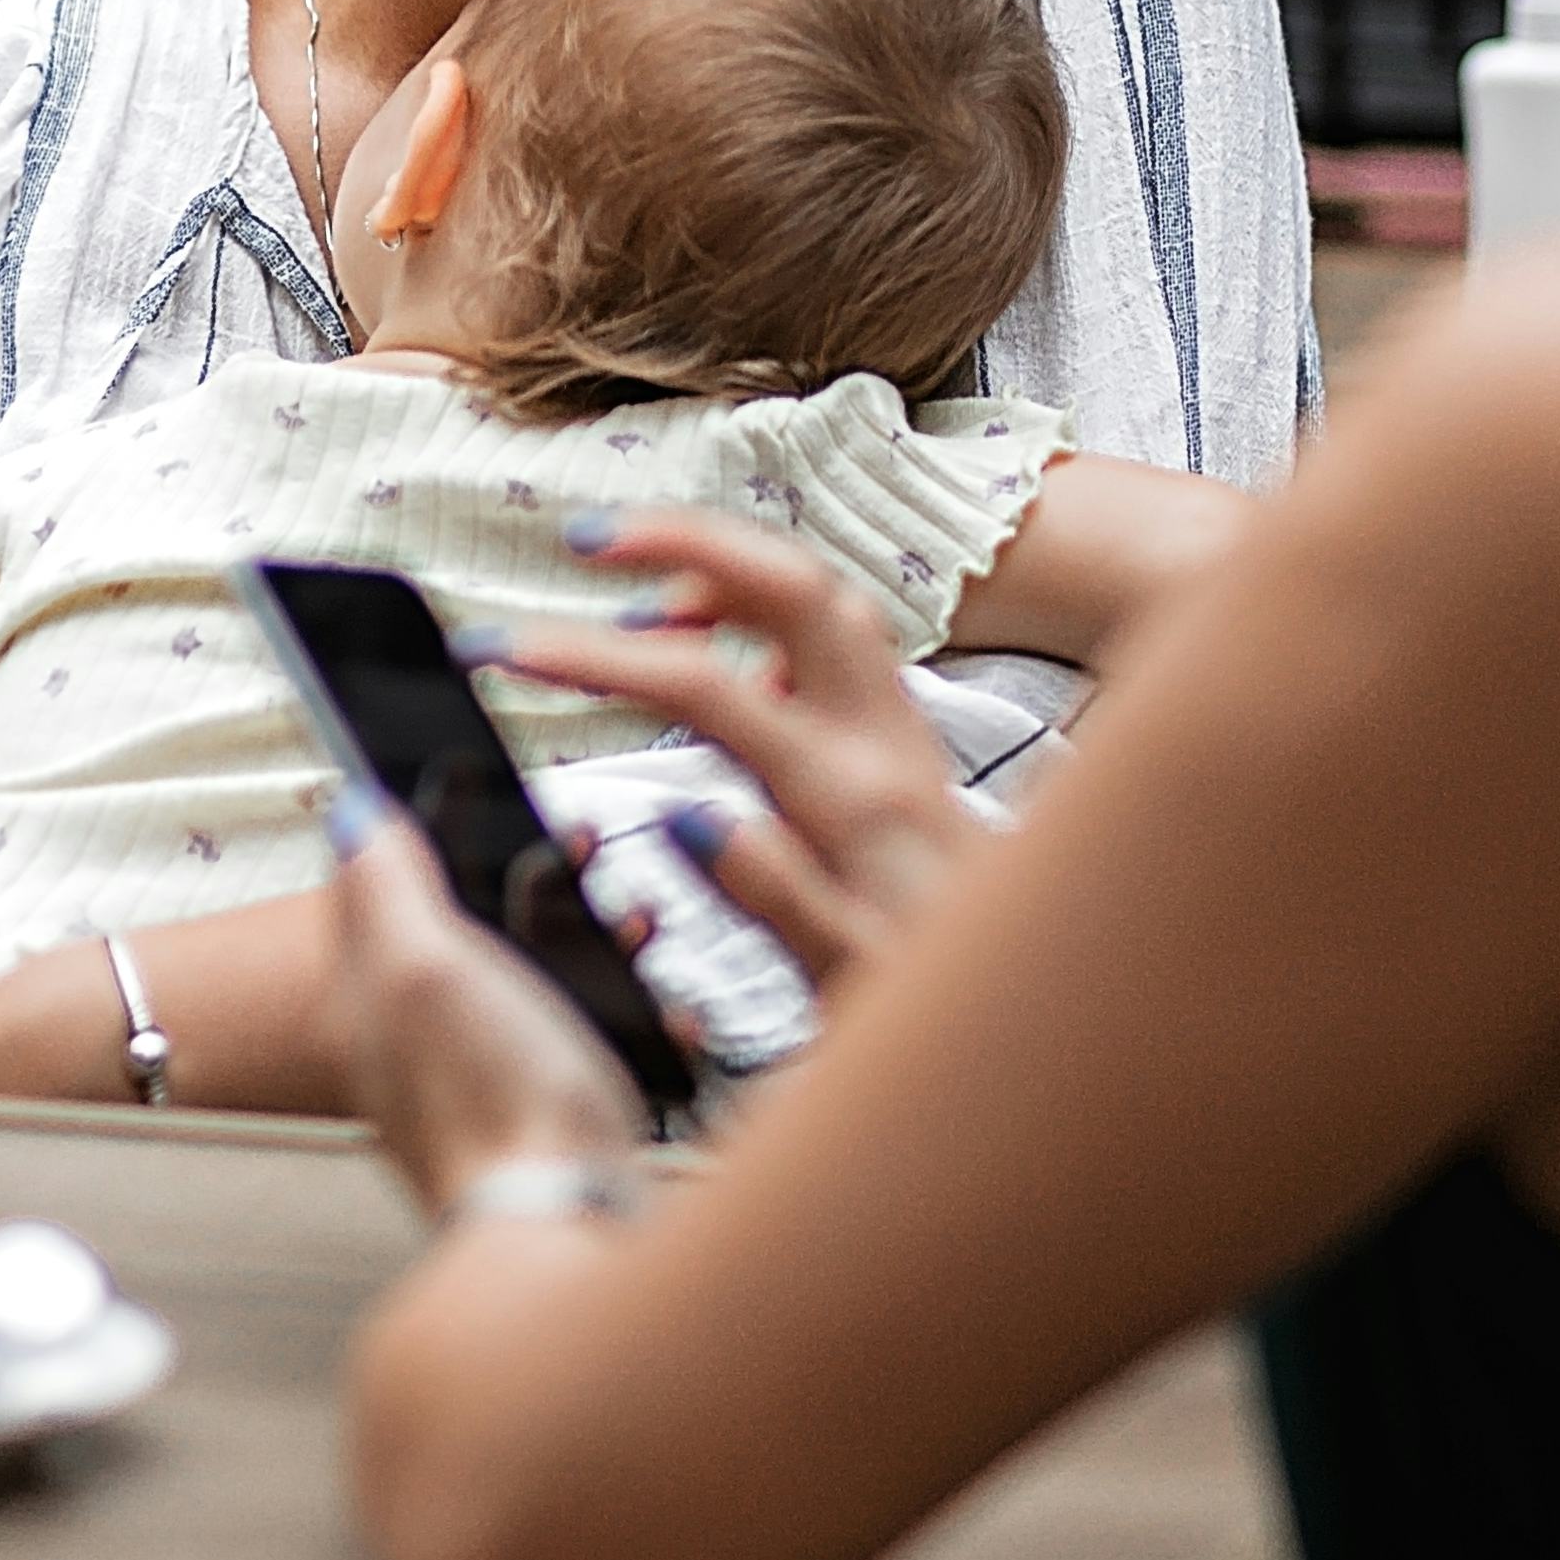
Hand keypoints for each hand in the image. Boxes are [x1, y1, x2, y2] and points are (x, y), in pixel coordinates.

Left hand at [326, 820, 647, 1212]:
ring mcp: (490, 1071)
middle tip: (574, 840)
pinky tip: (664, 1007)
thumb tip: (350, 811)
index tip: (461, 771)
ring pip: (533, 972)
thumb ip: (390, 888)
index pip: (377, 880)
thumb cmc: (487, 1106)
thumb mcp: (424, 969)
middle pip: (464, 920)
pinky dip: (626, 1007)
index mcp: (379, 988)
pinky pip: (586, 1034)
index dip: (417, 817)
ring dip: (584, 930)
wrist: (558, 1220)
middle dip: (522, 868)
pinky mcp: (548, 1107)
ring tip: (633, 912)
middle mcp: (426, 1031)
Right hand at [482, 510, 985, 989]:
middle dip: (684, 540)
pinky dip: (767, 621)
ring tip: (634, 591)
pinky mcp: (907, 751)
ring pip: (824, 602)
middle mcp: (884, 746)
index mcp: (852, 804)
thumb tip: (695, 821)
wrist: (1056, 1019)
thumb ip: (782, 905)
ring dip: (728, 571)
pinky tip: (721, 658)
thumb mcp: (857, 990)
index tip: (503, 652)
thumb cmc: (950, 1011)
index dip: (595, 658)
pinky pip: (838, 643)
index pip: (707, 687)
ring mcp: (902, 738)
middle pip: (793, 588)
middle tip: (585, 539)